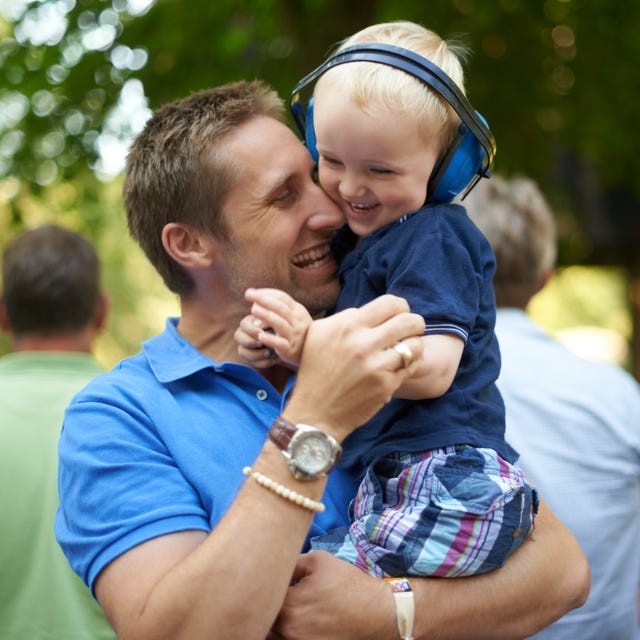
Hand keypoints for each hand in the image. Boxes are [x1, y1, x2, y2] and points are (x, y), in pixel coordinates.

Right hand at [234, 312, 279, 368]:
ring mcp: (247, 347)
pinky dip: (263, 362)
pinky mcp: (253, 359)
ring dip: (256, 353)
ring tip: (269, 353)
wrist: (291, 342)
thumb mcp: (277, 323)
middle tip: (261, 343)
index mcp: (250, 322)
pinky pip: (252, 363)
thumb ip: (269, 321)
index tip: (261, 332)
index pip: (244, 324)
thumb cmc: (282, 328)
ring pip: (242, 351)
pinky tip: (273, 360)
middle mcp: (245, 333)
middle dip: (249, 341)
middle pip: (238, 336)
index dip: (251, 329)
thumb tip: (260, 322)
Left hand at [244, 288, 312, 367]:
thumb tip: (255, 303)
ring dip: (266, 316)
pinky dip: (270, 339)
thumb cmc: (295, 331)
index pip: (282, 297)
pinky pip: (280, 343)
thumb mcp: (290, 317)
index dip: (266, 293)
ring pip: (280, 324)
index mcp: (298, 310)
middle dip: (263, 299)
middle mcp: (298, 321)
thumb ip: (276, 309)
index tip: (250, 292)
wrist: (311, 352)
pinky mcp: (290, 349)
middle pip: (280, 308)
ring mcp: (295, 336)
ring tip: (252, 310)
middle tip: (248, 294)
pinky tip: (260, 336)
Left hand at [273, 552, 394, 639]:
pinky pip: (288, 638)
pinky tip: (305, 616)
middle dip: (271, 602)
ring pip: (274, 631)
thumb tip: (275, 562)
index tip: (277, 578)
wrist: (375, 611)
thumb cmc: (347, 583)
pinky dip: (290, 628)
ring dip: (278, 618)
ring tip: (296, 603)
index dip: (267, 584)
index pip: (264, 595)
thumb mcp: (318, 560)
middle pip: (266, 616)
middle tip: (284, 590)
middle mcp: (290, 630)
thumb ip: (291, 562)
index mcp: (289, 605)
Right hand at [284, 294, 424, 440]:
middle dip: (414, 323)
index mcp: (347, 325)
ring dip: (414, 345)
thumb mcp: (319, 334)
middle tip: (409, 330)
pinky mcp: (386, 385)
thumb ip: (346, 318)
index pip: (390, 303)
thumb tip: (372, 311)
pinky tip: (399, 365)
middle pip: (409, 320)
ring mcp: (376, 365)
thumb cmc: (315, 370)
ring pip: (416, 344)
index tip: (397, 315)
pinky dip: (409, 363)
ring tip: (405, 349)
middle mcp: (363, 343)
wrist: (314, 412)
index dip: (400, 307)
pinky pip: (411, 366)